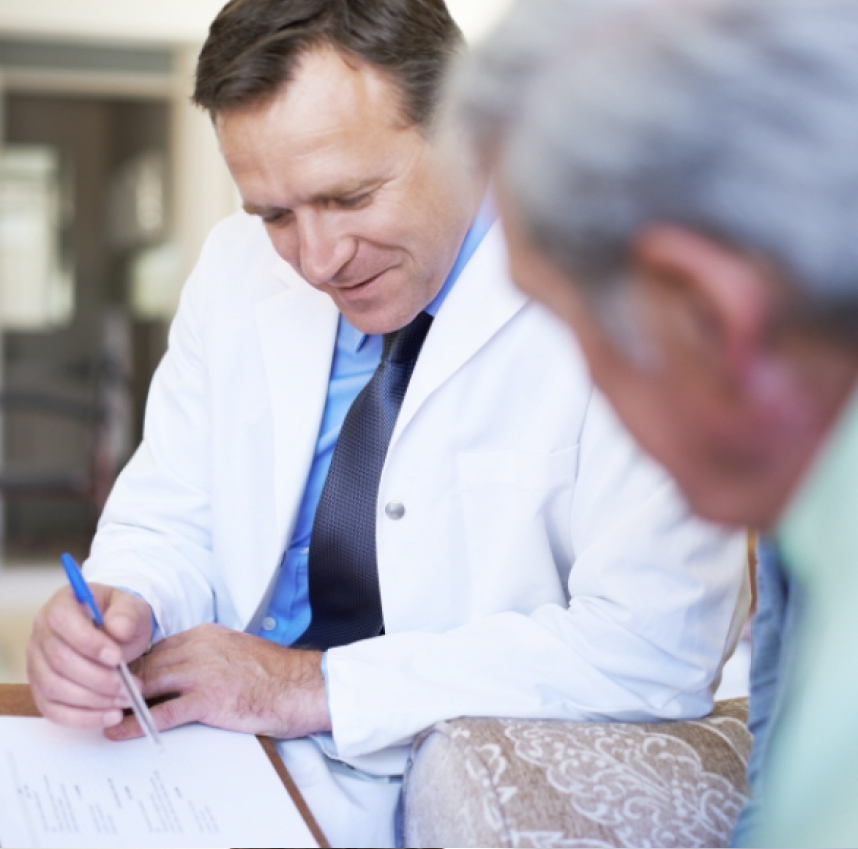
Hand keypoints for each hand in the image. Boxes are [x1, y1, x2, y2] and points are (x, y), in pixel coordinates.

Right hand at [27, 584, 152, 728]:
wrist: (118, 632)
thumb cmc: (121, 618)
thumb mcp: (132, 607)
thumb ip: (128, 614)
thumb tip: (119, 628)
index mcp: (61, 604)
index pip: (63, 622)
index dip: (89, 643)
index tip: (117, 657)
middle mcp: (41, 633)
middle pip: (59, 661)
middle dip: (97, 678)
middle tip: (128, 686)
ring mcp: (37, 663)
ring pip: (55, 689)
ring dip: (93, 700)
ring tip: (124, 700)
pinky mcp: (42, 689)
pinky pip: (53, 710)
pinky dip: (82, 718)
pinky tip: (110, 716)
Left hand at [105, 624, 329, 741]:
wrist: (303, 685)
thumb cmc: (273, 673)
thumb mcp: (234, 651)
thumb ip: (205, 654)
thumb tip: (175, 670)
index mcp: (206, 634)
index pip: (157, 646)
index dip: (133, 664)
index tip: (115, 678)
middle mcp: (201, 647)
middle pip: (147, 662)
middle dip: (120, 681)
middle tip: (98, 699)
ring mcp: (204, 672)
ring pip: (148, 683)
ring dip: (121, 701)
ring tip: (100, 715)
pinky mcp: (209, 699)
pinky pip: (162, 712)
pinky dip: (136, 723)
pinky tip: (119, 731)